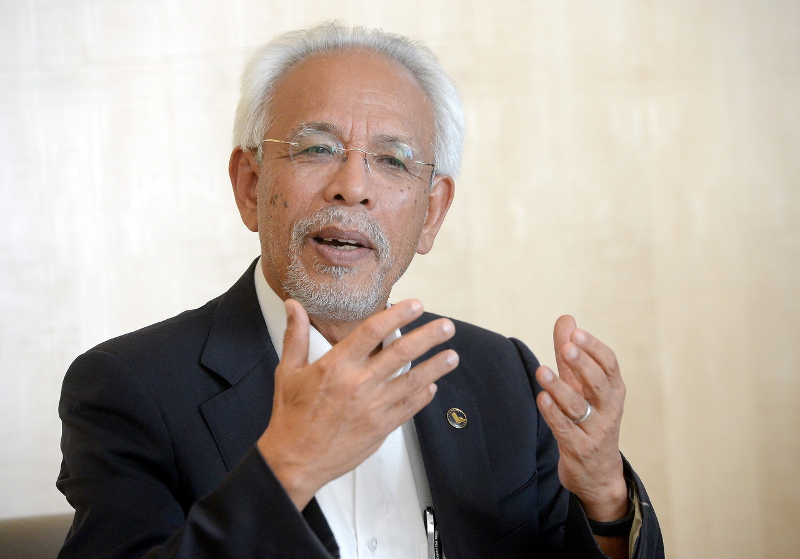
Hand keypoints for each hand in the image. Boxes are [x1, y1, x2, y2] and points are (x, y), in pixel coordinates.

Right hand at [257, 298, 457, 509]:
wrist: (295, 460)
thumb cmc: (291, 417)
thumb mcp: (288, 372)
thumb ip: (296, 336)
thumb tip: (293, 305)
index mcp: (336, 365)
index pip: (373, 331)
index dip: (397, 314)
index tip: (415, 305)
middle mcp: (358, 383)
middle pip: (402, 353)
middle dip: (428, 336)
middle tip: (446, 326)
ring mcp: (373, 407)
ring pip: (412, 381)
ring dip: (435, 367)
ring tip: (452, 355)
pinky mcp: (380, 427)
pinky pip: (409, 407)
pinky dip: (423, 396)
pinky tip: (432, 386)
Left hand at [535, 315, 627, 521]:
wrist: (598, 472)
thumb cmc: (589, 418)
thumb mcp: (582, 386)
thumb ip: (570, 354)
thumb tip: (566, 318)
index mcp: (613, 390)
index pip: (610, 365)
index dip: (594, 349)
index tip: (577, 333)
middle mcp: (608, 409)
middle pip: (598, 383)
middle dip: (583, 364)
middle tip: (567, 347)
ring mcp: (595, 431)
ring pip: (578, 407)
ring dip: (559, 387)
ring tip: (541, 370)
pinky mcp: (579, 449)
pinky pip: (565, 429)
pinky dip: (552, 414)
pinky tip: (541, 398)